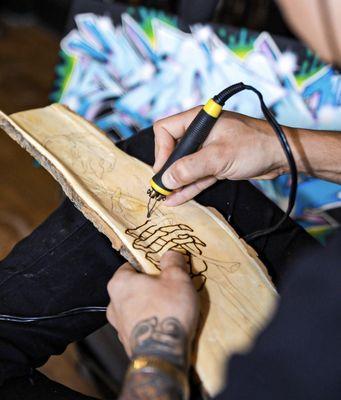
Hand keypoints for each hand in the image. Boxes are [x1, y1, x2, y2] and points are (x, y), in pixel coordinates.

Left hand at [106, 251, 198, 368]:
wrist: (163, 356)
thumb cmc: (167, 311)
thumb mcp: (177, 278)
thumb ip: (173, 263)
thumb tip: (171, 254)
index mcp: (119, 283)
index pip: (130, 265)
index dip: (148, 264)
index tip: (163, 267)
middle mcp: (113, 304)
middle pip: (133, 287)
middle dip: (151, 286)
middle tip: (170, 287)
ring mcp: (118, 326)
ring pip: (136, 307)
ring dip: (150, 305)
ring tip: (171, 307)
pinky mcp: (127, 342)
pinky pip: (140, 325)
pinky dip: (150, 322)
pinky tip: (166, 323)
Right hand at [153, 108, 286, 205]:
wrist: (282, 156)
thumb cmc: (254, 146)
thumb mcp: (218, 157)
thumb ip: (189, 168)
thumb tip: (166, 179)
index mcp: (198, 121)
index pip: (166, 130)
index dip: (161, 150)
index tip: (163, 170)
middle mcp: (200, 133)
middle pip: (173, 150)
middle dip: (167, 169)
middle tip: (161, 188)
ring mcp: (208, 150)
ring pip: (185, 166)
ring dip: (176, 181)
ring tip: (164, 197)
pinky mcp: (216, 164)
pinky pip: (197, 175)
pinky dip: (188, 186)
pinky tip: (176, 198)